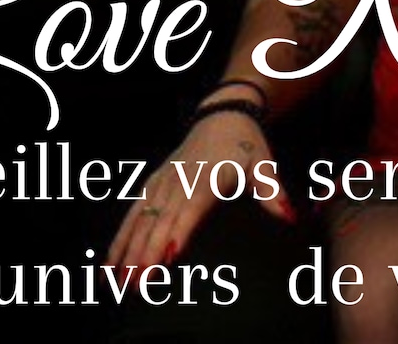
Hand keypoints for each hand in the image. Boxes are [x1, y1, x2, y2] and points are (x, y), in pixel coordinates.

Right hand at [106, 111, 294, 273]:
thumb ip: (271, 192)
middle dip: (147, 253)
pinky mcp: (154, 181)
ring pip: (141, 218)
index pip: (190, 209)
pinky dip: (120, 236)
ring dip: (127, 249)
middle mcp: (180, 180)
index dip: (178, 233)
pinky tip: (109, 261)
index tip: (167, 259)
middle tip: (136, 286)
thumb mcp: (263, 164)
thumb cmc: (245, 143)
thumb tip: (287, 216)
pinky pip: (133, 210)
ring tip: (116, 280)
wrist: (224, 113)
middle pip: (160, 220)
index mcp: (207, 178)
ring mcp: (164, 181)